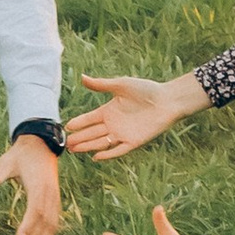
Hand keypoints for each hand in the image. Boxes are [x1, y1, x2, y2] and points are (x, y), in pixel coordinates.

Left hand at [0, 133, 63, 234]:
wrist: (40, 146)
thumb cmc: (20, 156)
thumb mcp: (6, 161)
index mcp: (38, 184)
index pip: (36, 208)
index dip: (28, 225)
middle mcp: (50, 193)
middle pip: (45, 221)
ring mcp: (55, 198)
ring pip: (52, 224)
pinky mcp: (55, 201)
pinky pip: (54, 221)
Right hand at [68, 73, 205, 161]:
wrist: (167, 100)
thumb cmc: (146, 90)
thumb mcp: (121, 85)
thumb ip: (101, 85)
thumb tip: (82, 77)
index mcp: (109, 110)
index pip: (89, 119)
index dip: (78, 123)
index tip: (67, 127)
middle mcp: (113, 123)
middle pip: (92, 133)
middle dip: (79, 138)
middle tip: (66, 144)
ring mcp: (123, 133)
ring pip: (101, 142)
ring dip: (88, 146)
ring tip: (75, 150)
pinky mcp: (134, 141)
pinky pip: (118, 150)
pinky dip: (108, 154)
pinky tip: (96, 157)